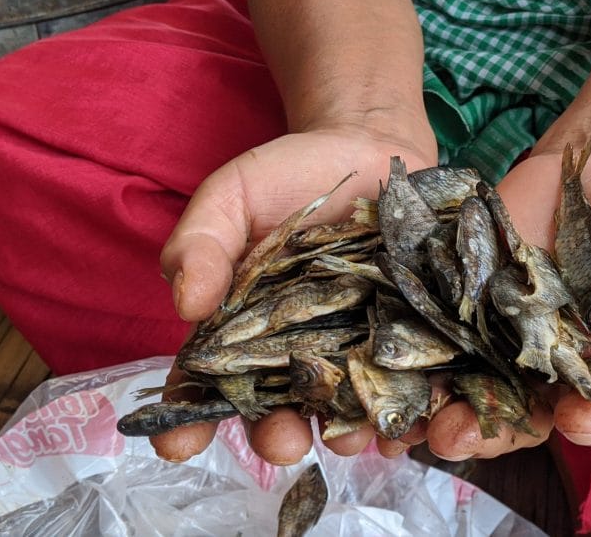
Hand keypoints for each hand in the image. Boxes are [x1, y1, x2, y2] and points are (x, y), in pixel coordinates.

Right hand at [151, 125, 436, 463]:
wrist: (370, 146)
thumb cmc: (289, 176)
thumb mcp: (233, 198)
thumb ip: (203, 244)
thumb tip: (186, 304)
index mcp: (242, 332)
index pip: (207, 385)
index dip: (189, 420)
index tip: (179, 444)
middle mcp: (296, 355)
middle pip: (279, 412)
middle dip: (278, 436)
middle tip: (281, 443)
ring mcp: (353, 352)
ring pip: (346, 410)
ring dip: (346, 434)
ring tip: (348, 439)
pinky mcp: (408, 340)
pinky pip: (410, 386)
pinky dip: (411, 411)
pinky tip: (411, 422)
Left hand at [425, 140, 590, 459]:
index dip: (587, 423)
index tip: (578, 418)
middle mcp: (548, 368)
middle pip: (519, 415)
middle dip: (490, 431)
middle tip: (460, 437)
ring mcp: (500, 336)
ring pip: (470, 385)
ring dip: (442, 406)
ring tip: (426, 419)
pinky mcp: (462, 301)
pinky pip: (436, 333)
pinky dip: (412, 353)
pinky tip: (391, 367)